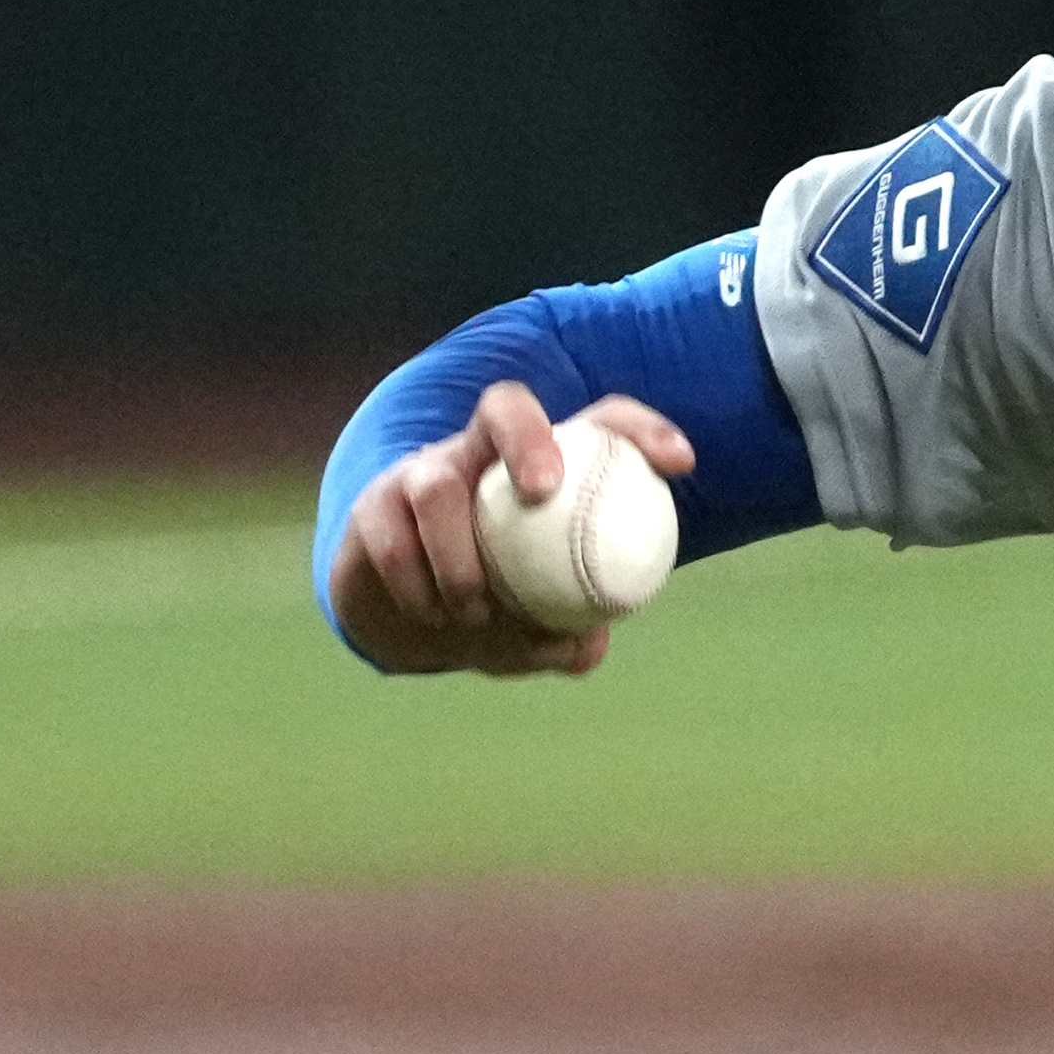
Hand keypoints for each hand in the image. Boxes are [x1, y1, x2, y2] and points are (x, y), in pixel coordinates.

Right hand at [330, 381, 698, 677]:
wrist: (404, 614)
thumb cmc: (496, 603)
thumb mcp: (540, 621)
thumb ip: (566, 631)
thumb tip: (586, 645)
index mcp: (542, 465)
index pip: (599, 423)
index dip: (640, 429)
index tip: (681, 461)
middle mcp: (479, 452)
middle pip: (504, 407)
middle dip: (527, 437)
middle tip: (543, 489)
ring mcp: (420, 474)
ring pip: (437, 485)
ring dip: (460, 553)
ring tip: (478, 612)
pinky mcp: (372, 509)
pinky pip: (392, 538)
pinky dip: (416, 582)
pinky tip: (437, 619)